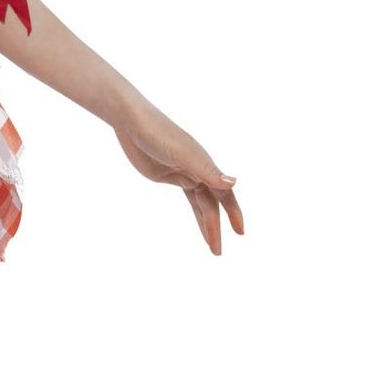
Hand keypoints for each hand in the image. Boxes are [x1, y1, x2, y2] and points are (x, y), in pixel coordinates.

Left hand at [113, 94, 243, 254]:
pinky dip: (196, 210)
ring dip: (206, 223)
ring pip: (201, 203)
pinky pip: (189, 197)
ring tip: (211, 245)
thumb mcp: (184, 155)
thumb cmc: (159, 134)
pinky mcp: (169, 175)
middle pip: (212, 204)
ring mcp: (184, 173)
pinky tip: (200, 219)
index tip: (240, 233)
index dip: (233, 213)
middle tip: (217, 252)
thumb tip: (234, 183)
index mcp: (205, 165)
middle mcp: (199, 170)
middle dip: (216, 227)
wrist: (133, 123)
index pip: (225, 194)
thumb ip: (208, 171)